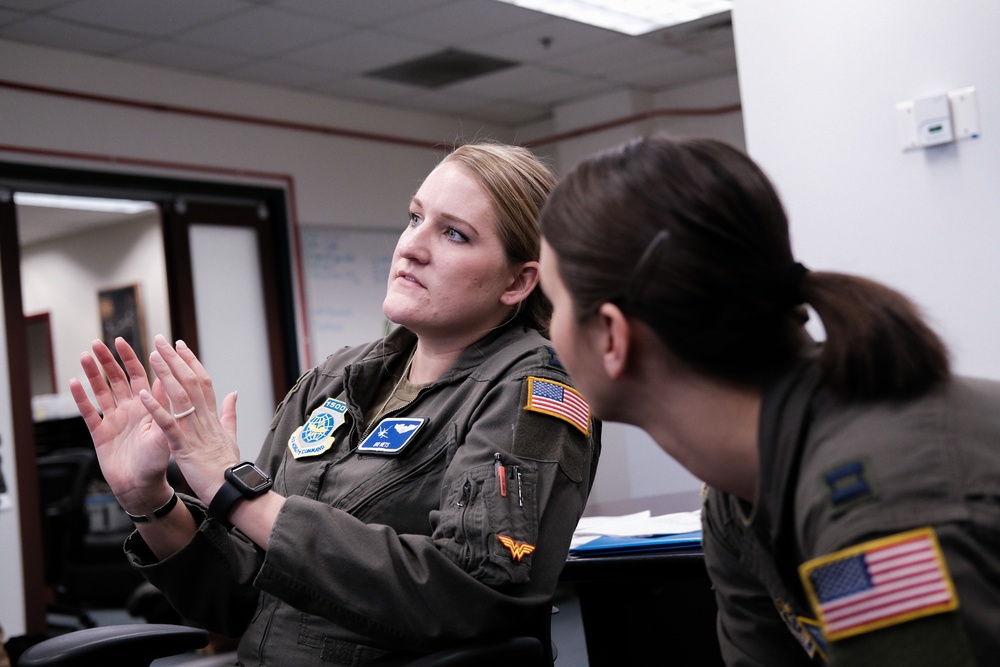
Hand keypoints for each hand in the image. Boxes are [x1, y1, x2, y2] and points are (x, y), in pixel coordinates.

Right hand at [69, 338, 172, 513]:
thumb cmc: (158, 462)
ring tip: (85, 355)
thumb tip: (169, 379)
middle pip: (117, 379)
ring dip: (93, 374)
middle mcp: (131, 409)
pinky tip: (74, 382)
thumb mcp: (165, 431)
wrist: (141, 487)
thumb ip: (165, 407)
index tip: (123, 341)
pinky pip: (88, 412)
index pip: (140, 375)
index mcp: (148, 406)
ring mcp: (113, 420)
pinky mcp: (100, 433)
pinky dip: (81, 398)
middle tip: (99, 343)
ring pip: (101, 391)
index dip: (132, 358)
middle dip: (109, 361)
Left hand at [137, 335, 240, 503]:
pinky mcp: (183, 445)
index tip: (179, 345)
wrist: (231, 488)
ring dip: (165, 374)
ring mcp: (194, 430)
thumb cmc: (228, 465)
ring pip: (179, 396)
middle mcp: (204, 418)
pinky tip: (142, 393)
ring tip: (151, 355)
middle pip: (190, 381)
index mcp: (213, 415)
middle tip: (160, 340)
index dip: (190, 361)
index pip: (203, 380)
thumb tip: (233, 393)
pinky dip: (155, 408)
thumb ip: (229, 413)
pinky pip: (168, 423)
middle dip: (175, 359)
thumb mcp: (231, 435)